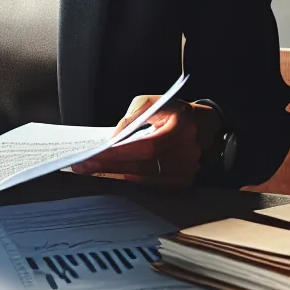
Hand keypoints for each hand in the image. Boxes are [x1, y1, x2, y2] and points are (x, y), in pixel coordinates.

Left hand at [68, 96, 221, 187]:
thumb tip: (114, 139)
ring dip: (117, 176)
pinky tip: (113, 175)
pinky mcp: (183, 182)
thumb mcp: (153, 102)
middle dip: (110, 167)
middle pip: (143, 167)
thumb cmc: (175, 112)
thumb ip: (132, 116)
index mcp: (182, 127)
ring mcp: (188, 170)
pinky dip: (131, 181)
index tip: (94, 156)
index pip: (147, 147)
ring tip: (93, 170)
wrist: (204, 127)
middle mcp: (187, 152)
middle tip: (85, 166)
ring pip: (146, 180)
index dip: (119, 154)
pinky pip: (152, 186)